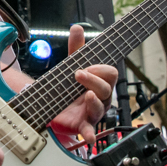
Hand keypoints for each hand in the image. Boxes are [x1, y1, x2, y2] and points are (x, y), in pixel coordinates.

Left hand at [48, 26, 117, 144]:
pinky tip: (89, 137)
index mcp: (100, 82)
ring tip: (86, 95)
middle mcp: (99, 97)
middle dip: (95, 80)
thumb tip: (77, 28)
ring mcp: (92, 112)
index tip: (87, 66)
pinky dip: (90, 135)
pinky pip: (89, 132)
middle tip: (79, 74)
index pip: (110, 74)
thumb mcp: (72, 65)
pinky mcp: (82, 125)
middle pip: (107, 89)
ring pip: (101, 108)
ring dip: (94, 101)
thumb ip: (76, 48)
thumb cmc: (71, 87)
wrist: (55, 107)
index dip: (100, 69)